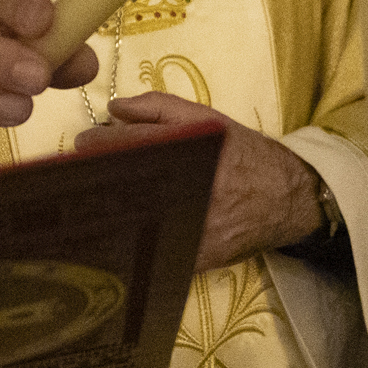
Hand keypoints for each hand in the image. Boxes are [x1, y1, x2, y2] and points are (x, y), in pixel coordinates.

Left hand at [74, 93, 323, 271]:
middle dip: (97, 178)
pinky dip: (133, 238)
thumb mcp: (208, 119)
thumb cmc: (243, 154)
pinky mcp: (192, 258)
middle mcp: (188, 188)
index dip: (93, 145)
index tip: (82, 144)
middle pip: (120, 185)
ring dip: (110, 209)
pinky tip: (128, 225)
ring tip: (103, 198)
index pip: (123, 146)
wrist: (286, 198)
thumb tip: (113, 109)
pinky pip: (151, 250)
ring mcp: (190, 227)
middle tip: (86, 173)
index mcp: (189, 149)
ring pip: (130, 221)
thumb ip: (158, 108)